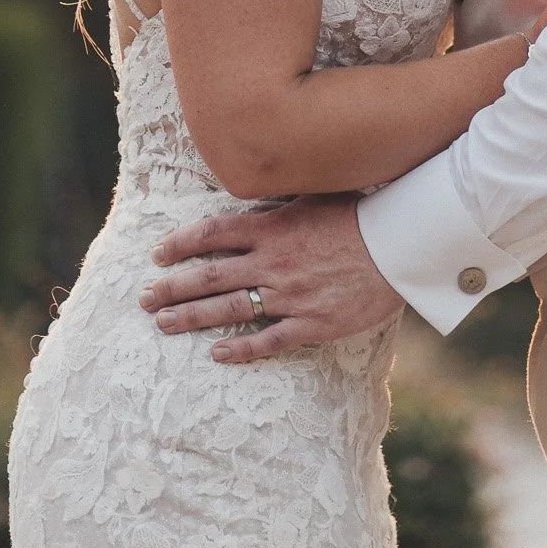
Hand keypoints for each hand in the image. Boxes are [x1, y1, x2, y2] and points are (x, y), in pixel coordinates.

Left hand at [139, 194, 403, 361]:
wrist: (401, 246)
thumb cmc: (362, 214)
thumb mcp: (316, 195)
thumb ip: (280, 201)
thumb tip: (253, 194)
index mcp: (273, 228)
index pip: (212, 234)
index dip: (181, 244)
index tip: (158, 254)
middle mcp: (273, 262)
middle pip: (209, 277)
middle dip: (171, 287)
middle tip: (144, 298)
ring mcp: (290, 295)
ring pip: (229, 310)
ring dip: (191, 318)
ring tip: (163, 324)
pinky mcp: (311, 323)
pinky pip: (267, 340)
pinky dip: (240, 349)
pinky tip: (217, 353)